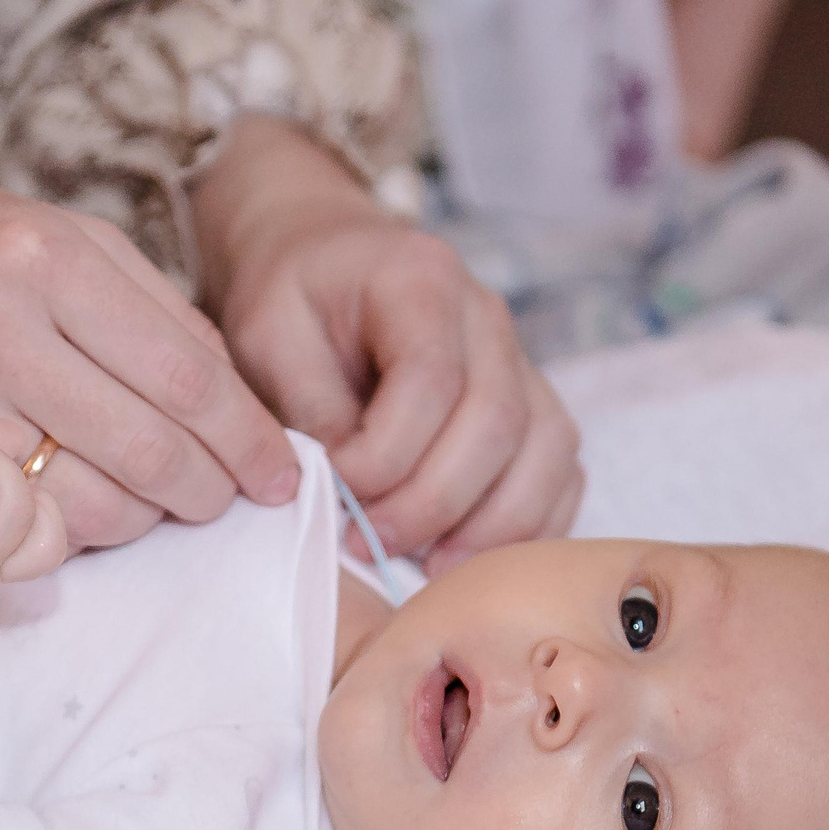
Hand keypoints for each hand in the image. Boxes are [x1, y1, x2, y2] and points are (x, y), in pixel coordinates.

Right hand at [0, 138, 298, 549]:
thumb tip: (233, 398)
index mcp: (45, 254)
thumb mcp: (51, 231)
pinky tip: (81, 508)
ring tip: (155, 504)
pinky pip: (17, 523)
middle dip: (209, 491)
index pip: (185, 373)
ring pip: (88, 505)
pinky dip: (69, 531)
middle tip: (228, 499)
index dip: (246, 436)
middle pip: (148, 448)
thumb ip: (146, 305)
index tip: (279, 470)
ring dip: (143, 521)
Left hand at [190, 116, 583, 573]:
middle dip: (433, 502)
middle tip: (369, 544)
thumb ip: (306, 403)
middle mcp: (487, 318)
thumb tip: (344, 487)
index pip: (431, 380)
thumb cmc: (292, 299)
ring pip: (546, 450)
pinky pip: (560, 469)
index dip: (386, 454)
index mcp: (421, 280)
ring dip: (492, 524)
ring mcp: (520, 361)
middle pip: (497, 421)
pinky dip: (530, 523)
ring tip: (428, 569)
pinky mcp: (531, 405)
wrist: (324, 260)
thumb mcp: (268, 334)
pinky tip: (471, 557)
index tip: (335, 491)